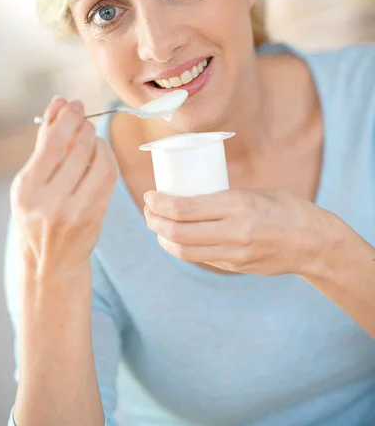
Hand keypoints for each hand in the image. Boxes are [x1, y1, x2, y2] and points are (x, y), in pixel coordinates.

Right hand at [10, 96, 117, 279]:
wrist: (50, 263)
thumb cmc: (37, 216)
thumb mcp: (30, 182)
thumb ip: (44, 142)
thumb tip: (58, 103)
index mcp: (26, 189)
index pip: (52, 142)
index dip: (67, 117)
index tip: (73, 104)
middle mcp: (48, 202)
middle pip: (78, 148)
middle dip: (84, 126)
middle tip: (84, 119)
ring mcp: (74, 211)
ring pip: (98, 160)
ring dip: (98, 141)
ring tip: (91, 138)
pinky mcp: (95, 216)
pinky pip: (109, 176)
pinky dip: (107, 158)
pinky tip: (100, 154)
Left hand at [144, 188, 340, 276]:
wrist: (313, 243)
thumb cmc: (285, 208)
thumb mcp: (254, 193)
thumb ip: (224, 198)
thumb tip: (189, 196)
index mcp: (237, 205)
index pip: (183, 209)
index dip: (158, 203)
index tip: (149, 195)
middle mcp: (233, 232)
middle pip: (177, 233)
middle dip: (153, 220)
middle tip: (148, 209)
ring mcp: (234, 254)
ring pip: (183, 251)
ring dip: (162, 238)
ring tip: (156, 225)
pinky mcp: (235, 267)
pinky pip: (199, 258)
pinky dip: (181, 247)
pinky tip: (176, 238)